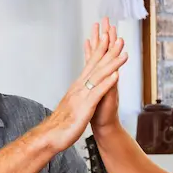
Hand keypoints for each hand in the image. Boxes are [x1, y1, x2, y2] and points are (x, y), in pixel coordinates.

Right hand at [43, 21, 126, 151]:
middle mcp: (79, 88)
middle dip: (107, 50)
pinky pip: (98, 93)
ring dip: (112, 63)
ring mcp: (82, 96)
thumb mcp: (72, 105)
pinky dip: (107, 83)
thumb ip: (77, 96)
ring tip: (123, 52)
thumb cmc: (61, 123)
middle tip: (116, 36)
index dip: (99, 51)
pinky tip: (116, 75)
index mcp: (77, 87)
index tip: (107, 38)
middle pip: (95, 65)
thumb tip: (80, 90)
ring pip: (99, 75)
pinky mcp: (85, 107)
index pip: (90, 65)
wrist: (50, 136)